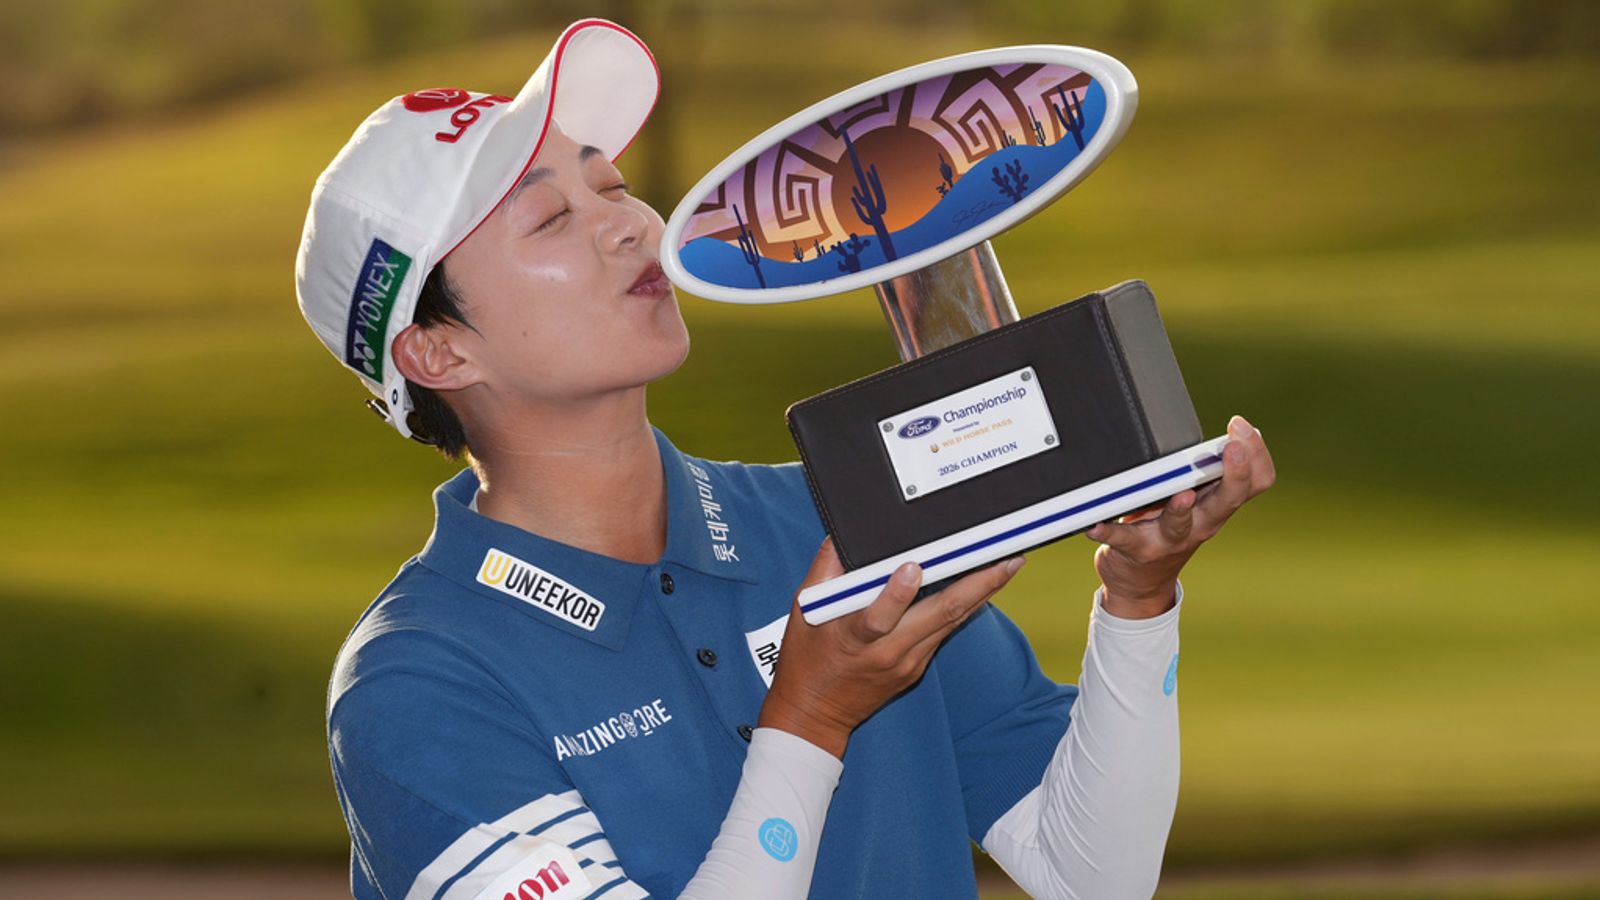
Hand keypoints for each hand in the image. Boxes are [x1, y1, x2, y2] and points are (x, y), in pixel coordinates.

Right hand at [758, 538, 1024, 758]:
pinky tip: (984, 585)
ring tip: (1008, 562)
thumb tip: (843, 535)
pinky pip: (945, 631)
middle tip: (1006, 558)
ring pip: (951, 622)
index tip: (914, 567)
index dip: (897, 593)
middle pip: (938, 616)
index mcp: (853, 637)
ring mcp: (908, 661)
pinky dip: (965, 606)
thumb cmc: (806, 660)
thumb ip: (825, 570)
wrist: (815, 716)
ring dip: (982, 592)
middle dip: (977, 585)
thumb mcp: (803, 613)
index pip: (878, 617)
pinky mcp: (917, 666)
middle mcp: (887, 652)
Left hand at [1085, 415, 1275, 618]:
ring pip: (1180, 523)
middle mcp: (1202, 523)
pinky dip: (1107, 531)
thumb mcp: (1197, 501)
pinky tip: (1094, 524)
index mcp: (1218, 505)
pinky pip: (1121, 539)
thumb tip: (1220, 430)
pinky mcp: (1136, 550)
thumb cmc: (1169, 529)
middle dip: (1235, 472)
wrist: (1141, 584)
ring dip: (1181, 509)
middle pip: (1229, 499)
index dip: (1256, 454)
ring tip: (1181, 495)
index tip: (1242, 427)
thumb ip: (1204, 472)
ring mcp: (1170, 539)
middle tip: (1233, 446)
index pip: (1255, 481)